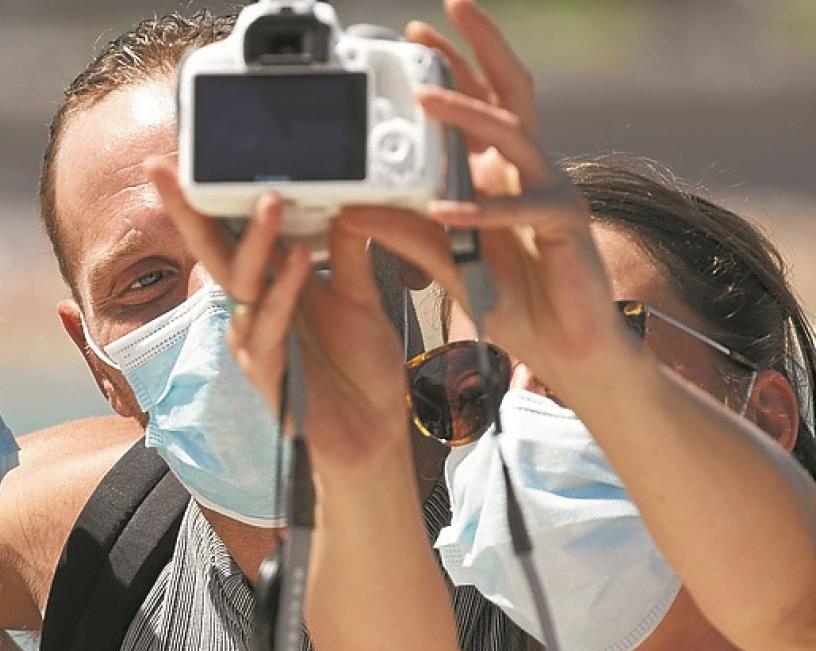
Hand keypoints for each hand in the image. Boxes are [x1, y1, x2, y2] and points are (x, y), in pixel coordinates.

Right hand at [145, 159, 414, 476]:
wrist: (374, 435)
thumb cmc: (361, 371)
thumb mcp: (361, 300)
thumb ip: (350, 255)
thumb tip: (347, 203)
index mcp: (270, 287)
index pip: (231, 234)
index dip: (210, 198)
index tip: (190, 158)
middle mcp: (253, 310)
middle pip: (212, 252)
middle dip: (186, 210)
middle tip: (164, 169)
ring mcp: (255, 342)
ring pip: (240, 285)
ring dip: (253, 242)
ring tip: (270, 200)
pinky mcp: (268, 374)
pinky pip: (269, 326)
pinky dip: (284, 291)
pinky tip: (300, 261)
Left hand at [340, 0, 630, 396]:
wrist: (565, 349)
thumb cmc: (513, 302)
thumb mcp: (443, 263)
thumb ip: (403, 234)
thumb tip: (350, 210)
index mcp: (499, 171)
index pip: (479, 102)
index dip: (452, 65)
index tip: (413, 36)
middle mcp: (528, 169)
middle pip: (509, 90)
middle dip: (479, 47)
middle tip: (445, 13)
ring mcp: (552, 190)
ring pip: (513, 134)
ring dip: (467, 115)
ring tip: (424, 99)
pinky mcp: (567, 224)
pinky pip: (521, 209)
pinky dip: (481, 210)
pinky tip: (445, 211)